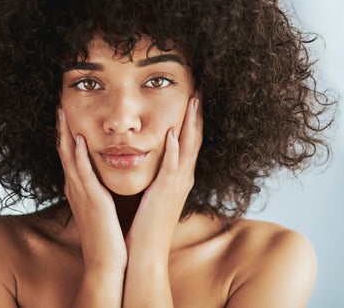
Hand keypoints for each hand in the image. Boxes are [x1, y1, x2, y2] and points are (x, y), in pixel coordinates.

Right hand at [56, 108, 126, 272]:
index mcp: (78, 188)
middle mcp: (75, 187)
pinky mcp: (91, 199)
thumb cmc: (105, 235)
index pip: (69, 155)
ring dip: (65, 133)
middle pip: (63, 151)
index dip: (66, 134)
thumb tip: (99, 178)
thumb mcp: (99, 207)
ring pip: (68, 157)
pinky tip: (77, 139)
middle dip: (61, 128)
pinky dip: (78, 155)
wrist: (106, 262)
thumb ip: (96, 190)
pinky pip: (82, 173)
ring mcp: (80, 193)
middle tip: (58, 105)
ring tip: (63, 112)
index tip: (66, 114)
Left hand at [126, 97, 202, 262]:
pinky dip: (174, 150)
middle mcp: (182, 178)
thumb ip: (157, 176)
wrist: (144, 254)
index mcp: (178, 177)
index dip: (192, 119)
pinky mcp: (165, 194)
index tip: (192, 97)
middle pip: (194, 139)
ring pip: (188, 148)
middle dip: (196, 114)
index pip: (189, 141)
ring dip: (190, 123)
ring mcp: (176, 185)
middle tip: (199, 89)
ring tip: (193, 100)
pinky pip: (172, 167)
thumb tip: (152, 160)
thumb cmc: (146, 224)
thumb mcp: (155, 194)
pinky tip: (173, 132)